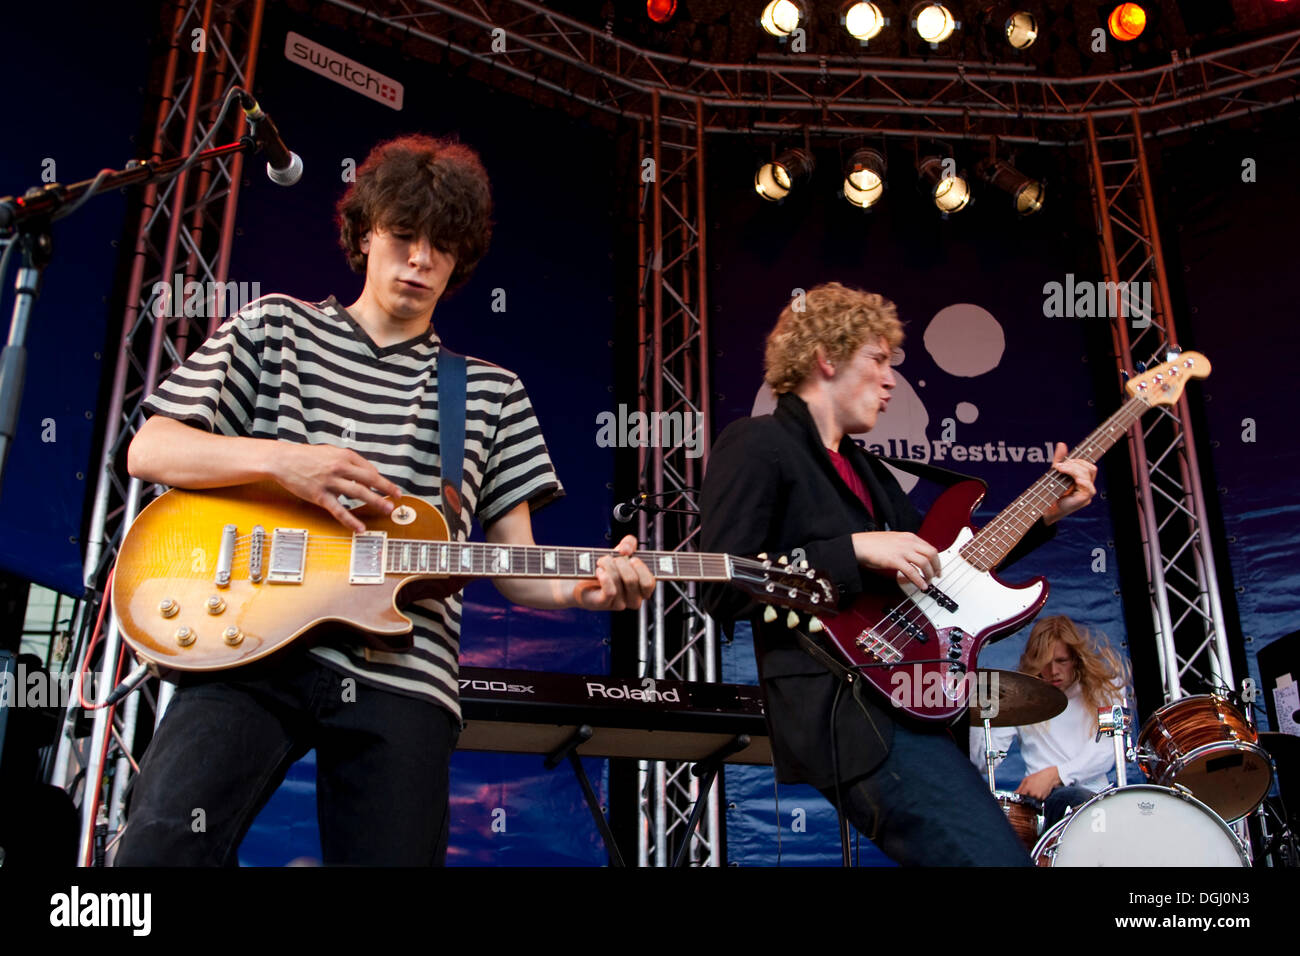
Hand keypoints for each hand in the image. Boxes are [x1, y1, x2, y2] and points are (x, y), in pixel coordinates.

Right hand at [270, 442, 400, 532]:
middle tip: (397, 497)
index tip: (390, 488)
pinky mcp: (320, 496)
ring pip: (358, 493)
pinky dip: (351, 520)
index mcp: (344, 456)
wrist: (283, 460)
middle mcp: (339, 468)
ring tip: (387, 509)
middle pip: (369, 479)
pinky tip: (360, 527)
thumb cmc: (307, 456)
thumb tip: (367, 475)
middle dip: (386, 489)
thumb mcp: (331, 452)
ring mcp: (330, 482)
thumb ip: (349, 461)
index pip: (369, 469)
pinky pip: (339, 510)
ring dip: (375, 501)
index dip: (381, 480)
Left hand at [571, 535, 655, 610]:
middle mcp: (632, 599)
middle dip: (622, 564)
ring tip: (601, 561)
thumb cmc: (603, 567)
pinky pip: (611, 591)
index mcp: (640, 589)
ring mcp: (619, 603)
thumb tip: (627, 549)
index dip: (642, 569)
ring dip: (609, 565)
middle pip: (634, 580)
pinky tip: (599, 571)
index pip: (649, 583)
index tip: (632, 558)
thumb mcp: (619, 552)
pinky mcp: (604, 604)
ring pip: (619, 581)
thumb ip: (629, 544)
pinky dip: (604, 577)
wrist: (579, 579)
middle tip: (614, 559)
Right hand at [852, 531, 940, 590]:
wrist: (858, 545)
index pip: (930, 547)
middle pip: (931, 554)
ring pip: (924, 563)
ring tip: (927, 583)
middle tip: (936, 576)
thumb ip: (906, 546)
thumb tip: (914, 557)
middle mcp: (908, 542)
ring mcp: (902, 551)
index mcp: (909, 537)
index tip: (937, 568)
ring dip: (929, 575)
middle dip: (936, 567)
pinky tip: (921, 586)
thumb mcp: (894, 540)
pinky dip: (919, 580)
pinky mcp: (895, 560)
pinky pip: (912, 572)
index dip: (937, 560)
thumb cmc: (872, 544)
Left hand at [1016, 766, 1061, 800]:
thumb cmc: (1037, 777)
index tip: (1017, 797)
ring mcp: (1038, 797)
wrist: (1049, 777)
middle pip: (1025, 799)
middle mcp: (1032, 794)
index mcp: (1027, 789)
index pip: (1020, 797)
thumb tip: (1014, 793)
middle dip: (1025, 797)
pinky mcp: (1042, 799)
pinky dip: (1036, 797)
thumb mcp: (1026, 780)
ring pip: (1031, 800)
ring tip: (1034, 790)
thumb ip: (1019, 788)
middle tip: (1028, 791)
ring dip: (1031, 797)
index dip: (1018, 797)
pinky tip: (1038, 791)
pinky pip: (1037, 800)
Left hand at [1041, 441, 1097, 524]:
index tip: (1066, 460)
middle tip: (1059, 466)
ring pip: (1089, 473)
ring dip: (1073, 468)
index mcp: (1083, 479)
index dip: (1079, 460)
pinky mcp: (1084, 500)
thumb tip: (1062, 444)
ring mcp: (1087, 493)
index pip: (1088, 465)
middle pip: (1090, 467)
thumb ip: (1060, 459)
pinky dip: (1081, 480)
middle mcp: (1087, 485)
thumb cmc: (1051, 492)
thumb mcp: (1055, 473)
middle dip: (1074, 463)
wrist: (1044, 508)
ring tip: (1060, 469)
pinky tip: (1073, 479)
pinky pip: (1090, 488)